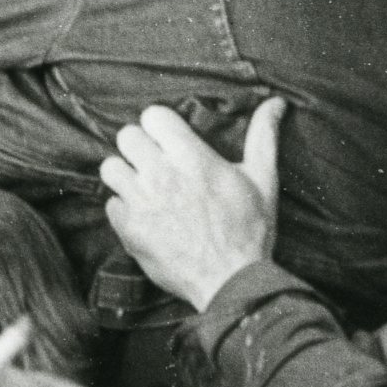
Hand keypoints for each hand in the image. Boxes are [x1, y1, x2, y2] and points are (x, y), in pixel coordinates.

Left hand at [98, 98, 284, 313]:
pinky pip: (111, 204)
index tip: (169, 139)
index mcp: (192, 157)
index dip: (160, 125)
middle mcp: (161, 174)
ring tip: (144, 186)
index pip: (152, 116)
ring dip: (125, 174)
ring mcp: (142, 202)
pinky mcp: (129, 229)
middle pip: (126, 136)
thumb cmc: (251, 230)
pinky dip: (124, 208)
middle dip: (140, 146)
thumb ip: (263, 137)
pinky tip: (144, 215)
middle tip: (155, 162)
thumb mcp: (263, 180)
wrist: (233, 283)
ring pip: (110, 167)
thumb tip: (276, 103)